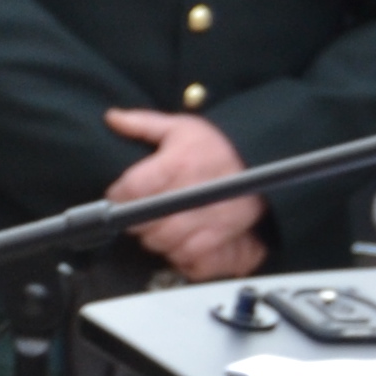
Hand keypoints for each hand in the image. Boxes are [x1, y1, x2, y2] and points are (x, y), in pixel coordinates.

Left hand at [104, 107, 265, 277]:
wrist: (263, 159)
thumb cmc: (217, 144)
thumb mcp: (180, 126)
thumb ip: (142, 123)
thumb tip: (112, 117)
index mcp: (178, 164)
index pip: (133, 188)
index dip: (119, 195)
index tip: (119, 196)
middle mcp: (193, 194)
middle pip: (145, 221)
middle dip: (135, 220)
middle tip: (138, 213)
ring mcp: (210, 217)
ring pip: (166, 242)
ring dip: (155, 239)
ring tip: (157, 227)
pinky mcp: (224, 235)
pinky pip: (193, 257)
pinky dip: (180, 255)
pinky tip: (177, 242)